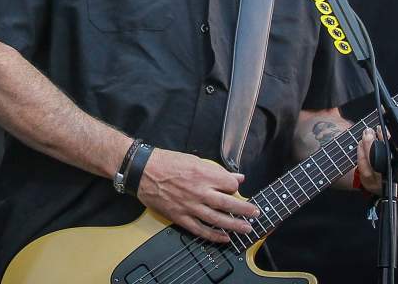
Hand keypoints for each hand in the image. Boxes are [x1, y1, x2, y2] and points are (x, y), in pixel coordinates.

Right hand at [136, 149, 259, 243]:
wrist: (142, 171)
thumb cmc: (166, 162)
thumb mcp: (193, 160)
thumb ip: (217, 170)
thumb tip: (237, 176)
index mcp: (203, 174)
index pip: (229, 184)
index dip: (235, 186)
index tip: (234, 188)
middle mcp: (198, 192)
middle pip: (228, 204)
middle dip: (244, 210)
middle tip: (255, 213)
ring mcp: (189, 206)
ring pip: (217, 220)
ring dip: (235, 225)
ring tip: (247, 229)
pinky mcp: (180, 217)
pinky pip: (200, 230)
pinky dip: (214, 236)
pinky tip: (225, 238)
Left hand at [354, 114, 397, 195]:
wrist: (386, 183)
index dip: (395, 140)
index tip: (389, 129)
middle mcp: (396, 176)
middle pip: (389, 158)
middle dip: (382, 140)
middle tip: (378, 128)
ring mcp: (382, 180)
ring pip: (374, 163)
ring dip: (369, 144)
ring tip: (368, 132)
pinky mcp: (368, 181)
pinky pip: (363, 166)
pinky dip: (361, 152)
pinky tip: (361, 143)